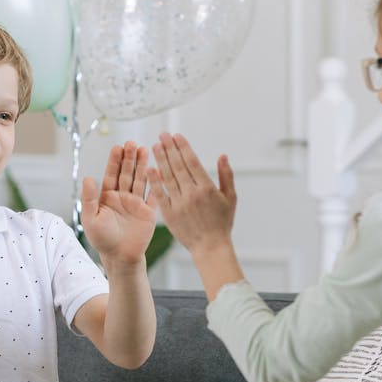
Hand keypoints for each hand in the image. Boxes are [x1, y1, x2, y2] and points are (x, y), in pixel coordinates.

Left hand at [81, 141, 156, 266]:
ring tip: (145, 149)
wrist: (121, 258)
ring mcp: (136, 203)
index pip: (111, 174)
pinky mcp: (149, 211)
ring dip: (142, 165)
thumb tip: (87, 178)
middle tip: (132, 143)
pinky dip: (156, 183)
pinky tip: (158, 170)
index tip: (118, 147)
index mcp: (107, 197)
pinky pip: (153, 195)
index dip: (114, 161)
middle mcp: (122, 197)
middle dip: (129, 158)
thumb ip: (89, 199)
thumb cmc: (103, 240)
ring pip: (140, 180)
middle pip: (127, 173)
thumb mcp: (91, 219)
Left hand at [149, 133, 235, 253]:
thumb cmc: (222, 223)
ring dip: (161, 160)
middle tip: (162, 134)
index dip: (183, 147)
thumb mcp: (230, 198)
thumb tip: (223, 156)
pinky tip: (150, 169)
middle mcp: (192, 194)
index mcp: (207, 188)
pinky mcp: (170, 214)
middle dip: (170, 148)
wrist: (211, 247)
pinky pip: (161, 195)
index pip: (192, 162)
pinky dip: (155, 182)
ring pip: (168, 177)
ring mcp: (180, 204)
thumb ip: (227, 176)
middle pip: (178, 166)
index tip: (176, 136)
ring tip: (154, 146)